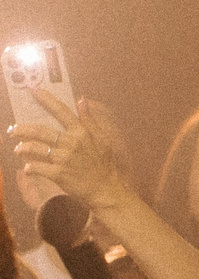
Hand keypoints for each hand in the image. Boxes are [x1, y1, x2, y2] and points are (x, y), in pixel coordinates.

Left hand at [9, 90, 131, 210]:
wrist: (105, 189)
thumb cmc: (103, 164)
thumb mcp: (102, 139)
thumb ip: (90, 119)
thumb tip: (82, 100)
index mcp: (81, 133)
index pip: (61, 111)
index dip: (46, 99)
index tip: (33, 89)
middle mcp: (71, 143)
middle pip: (40, 130)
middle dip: (22, 129)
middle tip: (13, 129)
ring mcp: (64, 159)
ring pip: (34, 148)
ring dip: (22, 148)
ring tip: (18, 149)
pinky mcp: (58, 173)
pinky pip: (36, 167)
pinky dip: (29, 167)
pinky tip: (28, 168)